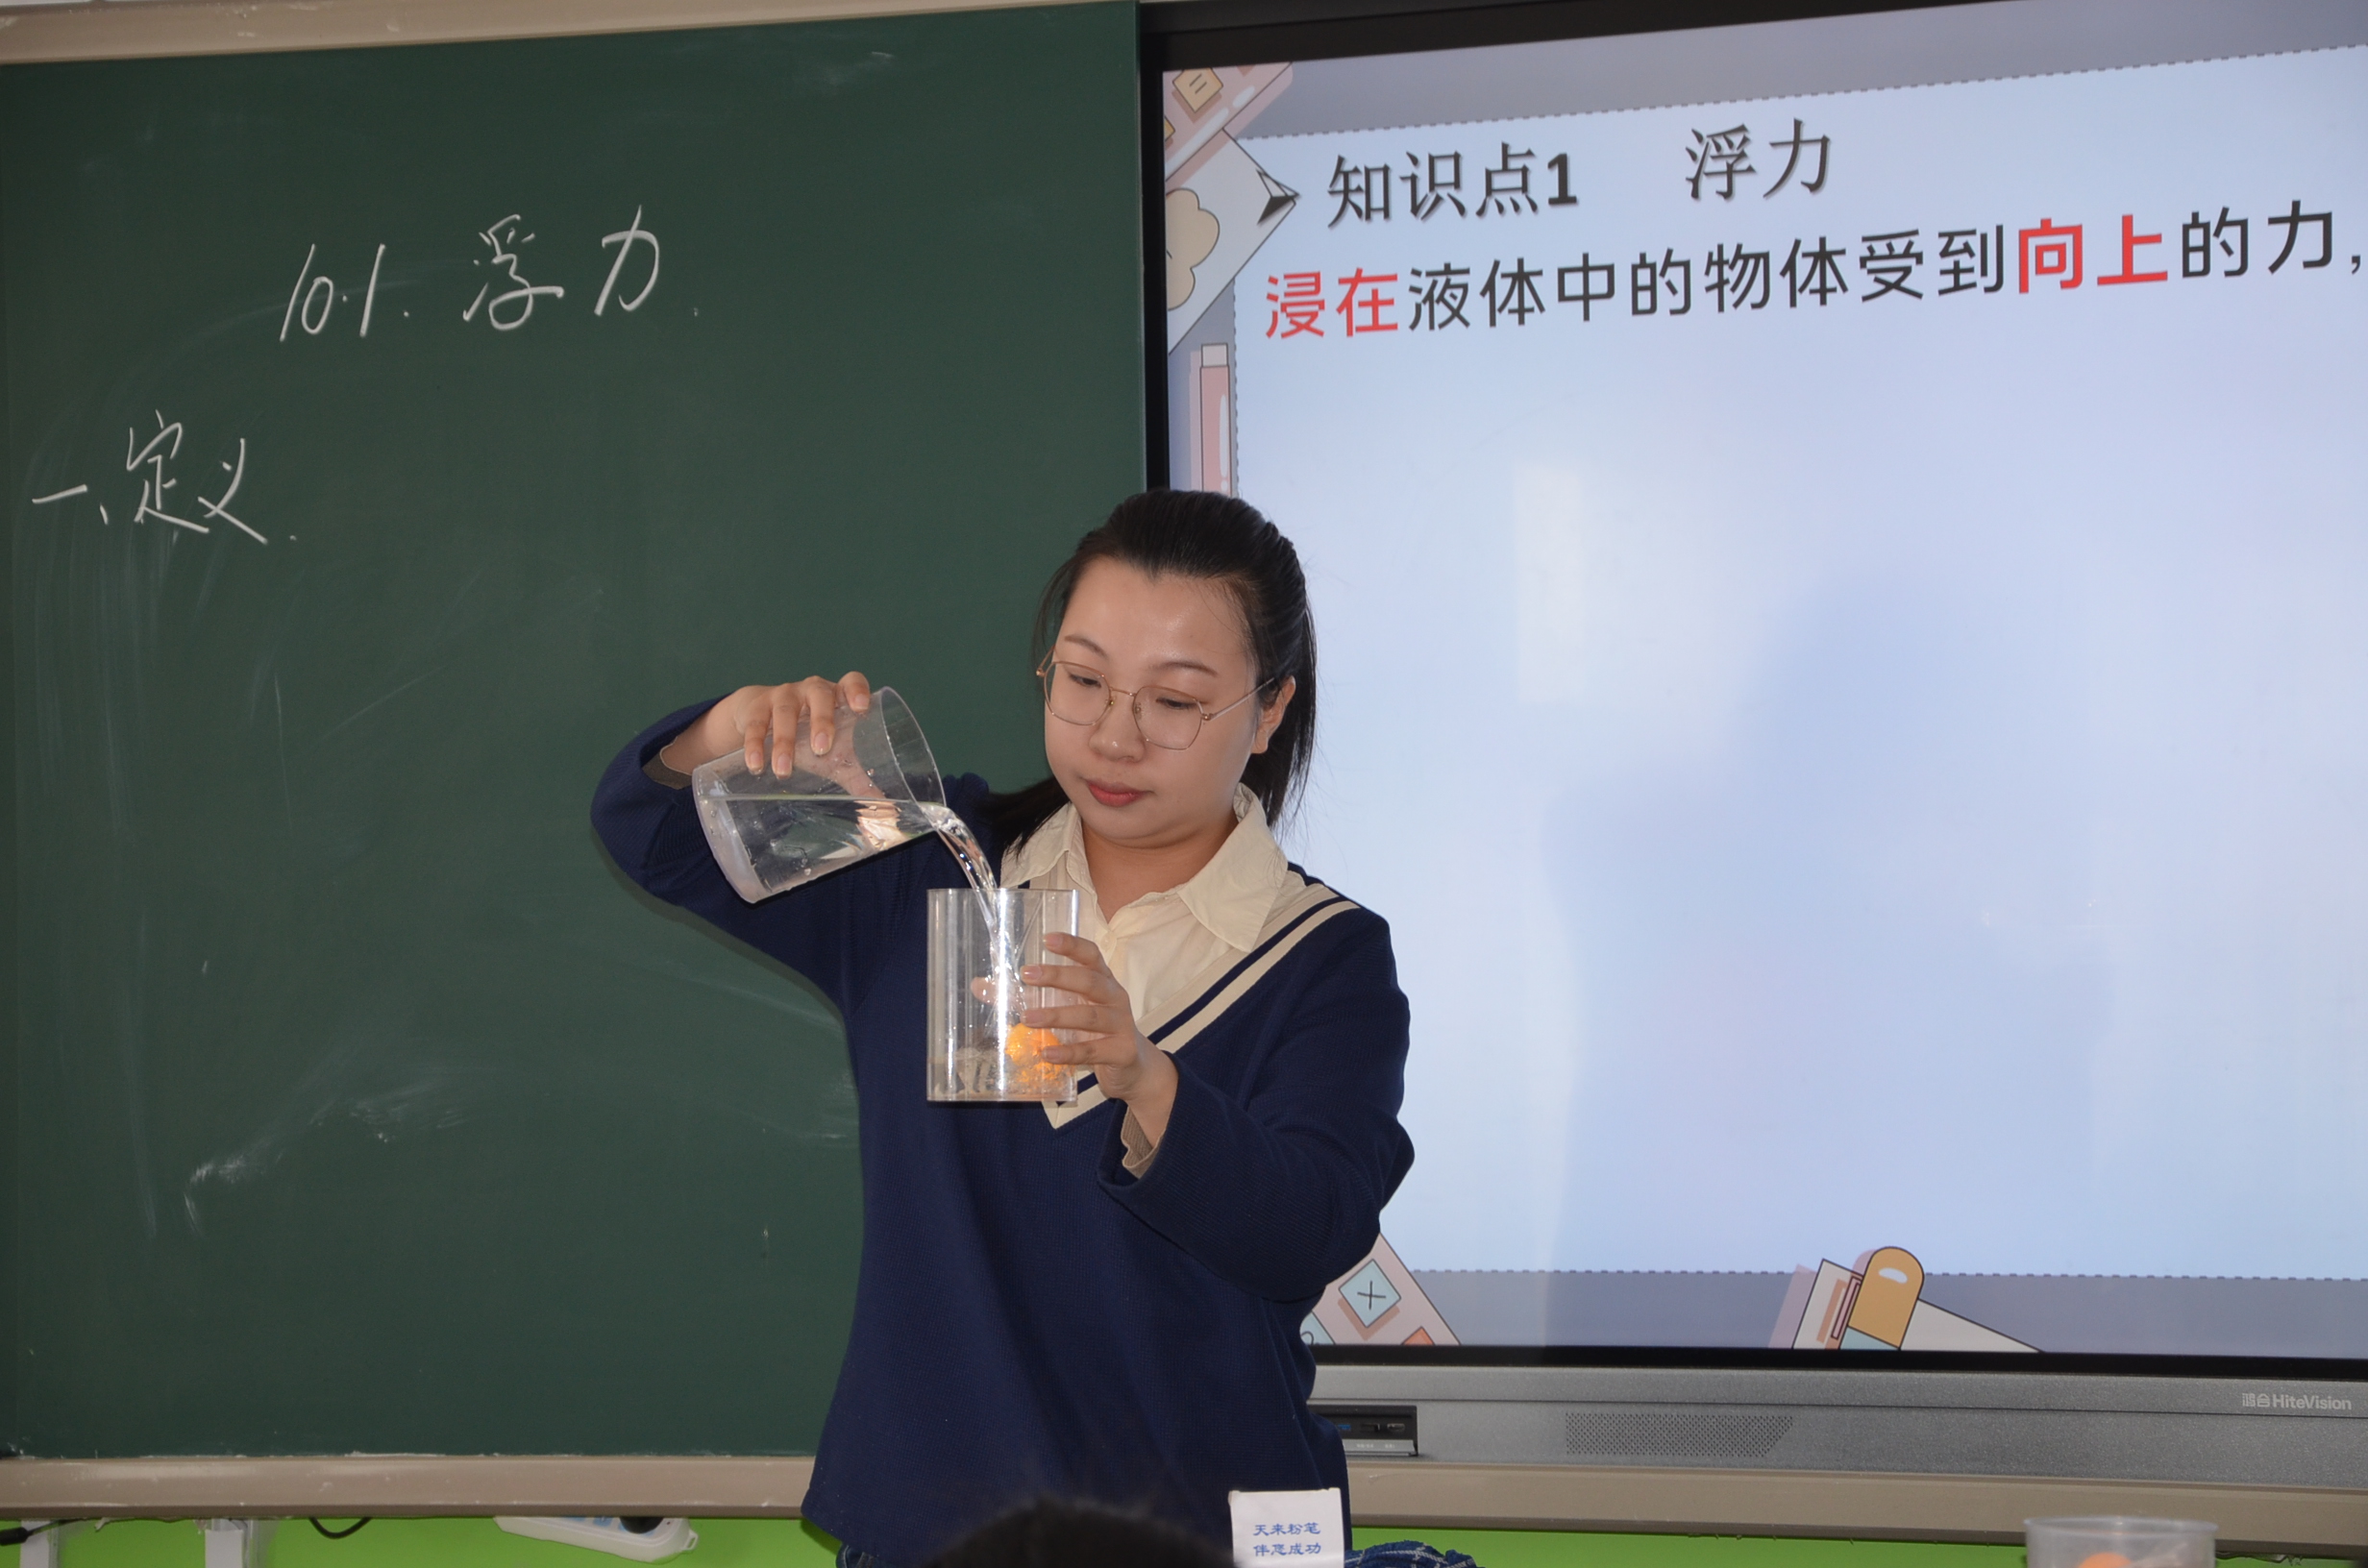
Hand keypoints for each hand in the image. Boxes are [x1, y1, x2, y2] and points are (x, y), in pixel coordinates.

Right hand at [659, 672, 872, 776]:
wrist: (763, 718)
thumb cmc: (812, 736)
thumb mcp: (837, 755)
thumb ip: (860, 780)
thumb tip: (888, 814)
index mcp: (839, 696)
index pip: (851, 681)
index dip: (857, 690)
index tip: (862, 708)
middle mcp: (813, 690)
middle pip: (820, 695)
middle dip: (822, 721)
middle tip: (822, 749)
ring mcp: (784, 696)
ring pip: (785, 712)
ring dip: (784, 741)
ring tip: (783, 770)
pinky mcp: (757, 707)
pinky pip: (756, 723)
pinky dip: (755, 744)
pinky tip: (756, 765)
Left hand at [1022, 932, 1177, 1143]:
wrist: (1132, 1068)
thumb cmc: (1093, 1031)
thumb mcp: (1065, 1009)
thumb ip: (1027, 997)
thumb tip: (979, 986)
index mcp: (1102, 981)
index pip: (1091, 955)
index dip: (1072, 945)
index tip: (1048, 937)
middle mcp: (1114, 998)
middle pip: (1090, 981)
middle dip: (1059, 976)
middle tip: (1028, 974)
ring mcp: (1121, 1025)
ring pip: (1090, 1016)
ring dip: (1057, 1016)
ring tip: (1028, 1018)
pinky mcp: (1122, 1052)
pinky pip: (1093, 1051)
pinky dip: (1069, 1052)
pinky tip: (1047, 1053)